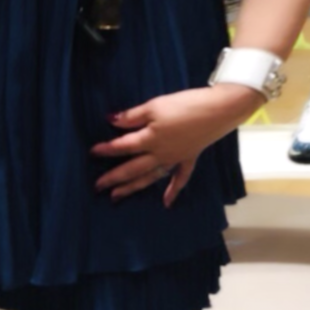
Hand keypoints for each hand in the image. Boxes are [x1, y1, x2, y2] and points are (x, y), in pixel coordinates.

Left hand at [91, 85, 261, 206]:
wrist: (217, 111)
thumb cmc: (184, 105)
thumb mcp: (154, 105)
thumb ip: (132, 116)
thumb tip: (111, 121)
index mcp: (150, 139)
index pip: (123, 146)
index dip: (106, 149)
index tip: (92, 153)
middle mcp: (160, 154)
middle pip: (133, 168)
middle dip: (114, 178)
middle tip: (98, 188)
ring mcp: (175, 159)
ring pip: (150, 177)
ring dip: (134, 187)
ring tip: (117, 197)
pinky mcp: (190, 158)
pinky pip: (180, 178)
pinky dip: (173, 191)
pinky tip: (166, 203)